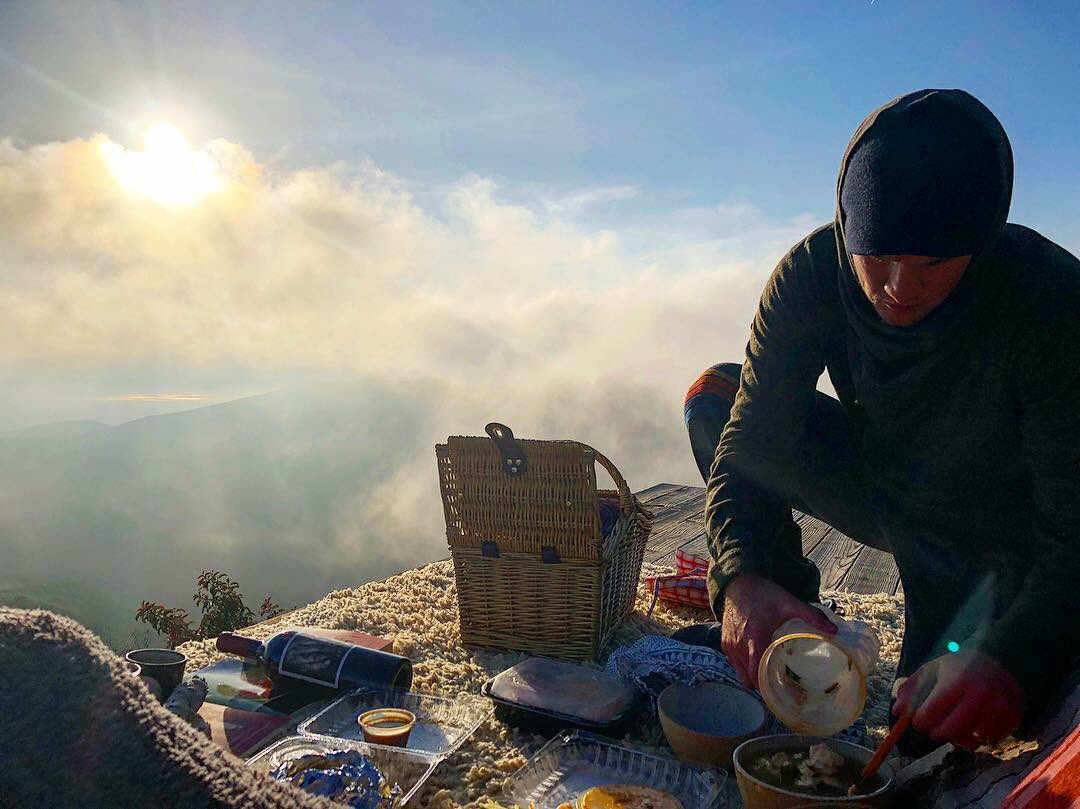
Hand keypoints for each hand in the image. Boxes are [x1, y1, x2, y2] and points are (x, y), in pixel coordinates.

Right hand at [721, 573, 837, 690]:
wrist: (738, 584)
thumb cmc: (764, 595)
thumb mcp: (789, 603)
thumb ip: (812, 616)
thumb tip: (835, 631)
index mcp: (755, 638)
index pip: (756, 673)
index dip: (766, 686)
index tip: (781, 691)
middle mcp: (739, 646)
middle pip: (748, 678)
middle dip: (762, 686)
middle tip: (779, 686)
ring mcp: (730, 645)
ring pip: (740, 673)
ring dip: (752, 677)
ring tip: (768, 676)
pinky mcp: (724, 643)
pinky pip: (734, 664)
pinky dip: (743, 668)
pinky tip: (756, 663)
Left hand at [892, 650, 1025, 749]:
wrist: (1001, 659)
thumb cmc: (960, 666)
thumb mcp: (932, 669)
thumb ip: (912, 689)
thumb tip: (897, 712)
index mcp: (955, 682)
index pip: (931, 713)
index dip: (920, 722)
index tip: (919, 721)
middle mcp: (978, 696)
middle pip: (950, 730)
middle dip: (936, 733)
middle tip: (934, 728)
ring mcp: (998, 709)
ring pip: (971, 739)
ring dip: (958, 737)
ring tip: (953, 726)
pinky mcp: (1012, 718)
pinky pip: (990, 739)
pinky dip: (979, 737)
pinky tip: (973, 726)